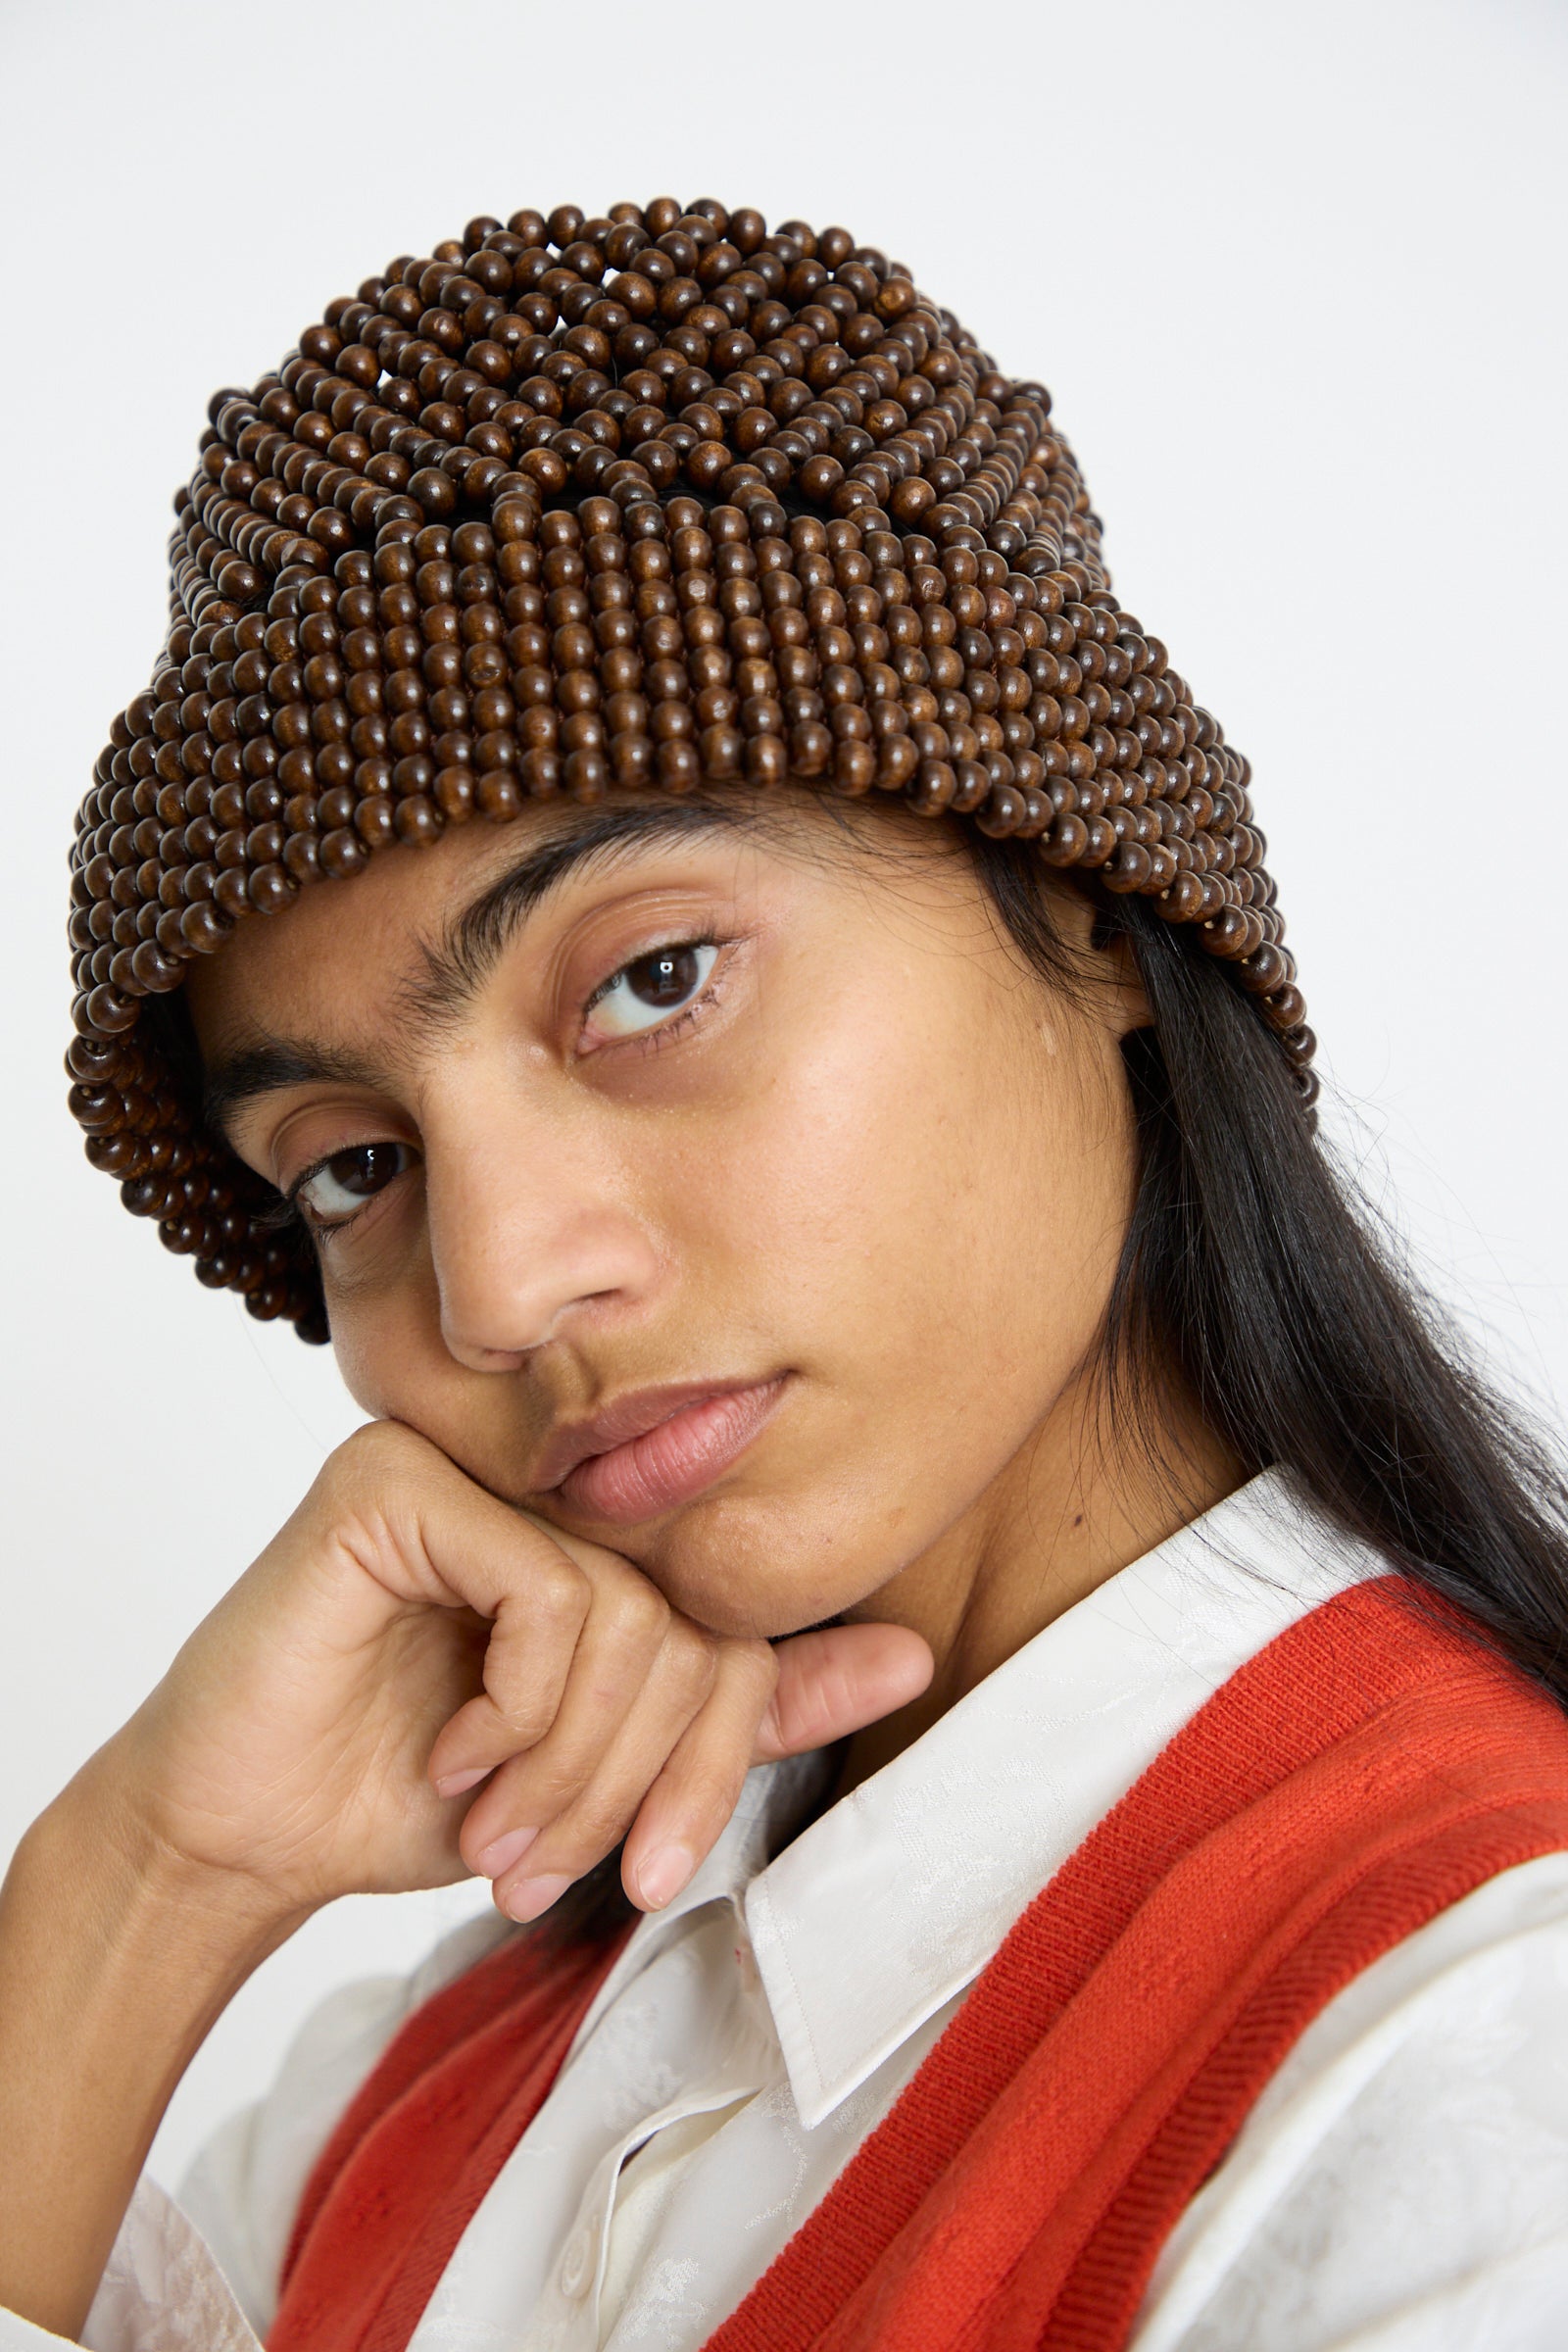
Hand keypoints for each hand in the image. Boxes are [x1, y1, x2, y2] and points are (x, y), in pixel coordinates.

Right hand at [96, 1420, 931, 1928]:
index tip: (661, 1869)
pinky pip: (546, 1592)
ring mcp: (469, 1460)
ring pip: (628, 1612)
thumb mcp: (606, 1763)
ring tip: (502, 1830)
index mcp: (602, 1526)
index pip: (733, 1617)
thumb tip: (913, 1656)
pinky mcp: (398, 1479)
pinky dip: (518, 1707)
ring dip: (571, 1763)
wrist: (242, 1828)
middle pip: (689, 1616)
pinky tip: (455, 1755)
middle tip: (553, 1866)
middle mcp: (545, 1473)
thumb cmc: (410, 1787)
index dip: (718, 1757)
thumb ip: (745, 1706)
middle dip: (638, 1776)